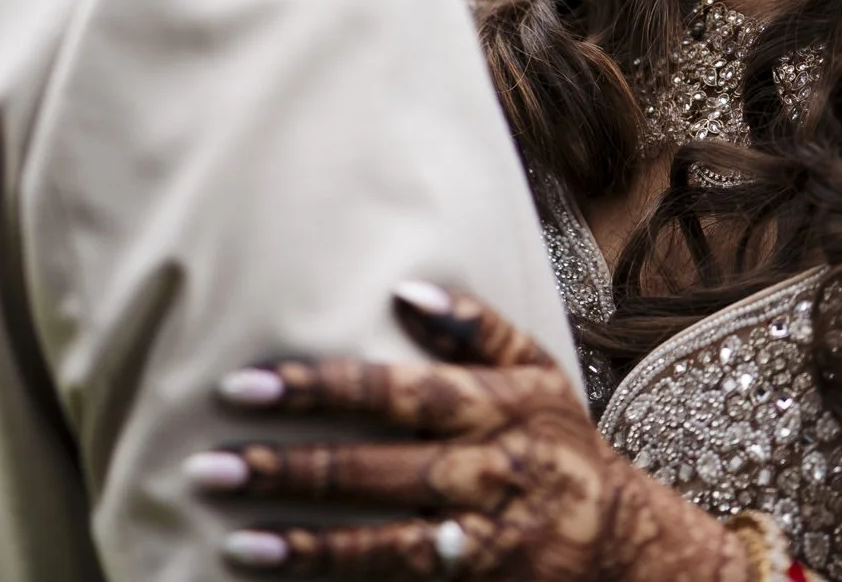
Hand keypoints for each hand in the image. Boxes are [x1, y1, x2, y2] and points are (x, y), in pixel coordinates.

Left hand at [191, 284, 751, 581]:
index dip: (319, 385)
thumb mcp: (540, 374)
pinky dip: (347, 571)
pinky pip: (403, 575)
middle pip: (376, 464)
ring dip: (305, 535)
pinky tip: (286, 570)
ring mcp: (486, 533)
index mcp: (499, 402)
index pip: (394, 389)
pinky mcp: (478, 579)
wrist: (631, 546)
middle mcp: (491, 466)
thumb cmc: (565, 445)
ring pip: (384, 534)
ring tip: (233, 532)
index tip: (244, 384)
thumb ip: (476, 329)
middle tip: (210, 462)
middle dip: (289, 464)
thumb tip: (401, 290)